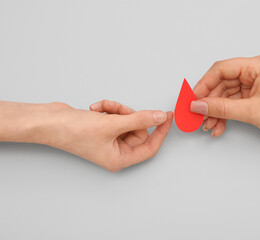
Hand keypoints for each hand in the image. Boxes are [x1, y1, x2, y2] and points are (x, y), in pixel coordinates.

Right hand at [0, 100, 172, 170]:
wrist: (49, 121)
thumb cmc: (73, 131)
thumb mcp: (112, 124)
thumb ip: (139, 120)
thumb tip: (160, 117)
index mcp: (119, 159)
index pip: (150, 147)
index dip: (161, 132)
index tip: (168, 117)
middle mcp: (116, 151)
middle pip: (138, 130)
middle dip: (129, 115)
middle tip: (119, 111)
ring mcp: (110, 139)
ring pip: (127, 120)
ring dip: (117, 110)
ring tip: (102, 109)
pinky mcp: (104, 128)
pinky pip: (116, 116)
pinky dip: (109, 109)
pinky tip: (96, 108)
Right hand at [190, 55, 259, 138]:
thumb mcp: (251, 111)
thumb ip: (221, 108)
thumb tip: (198, 105)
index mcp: (257, 65)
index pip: (222, 69)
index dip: (204, 84)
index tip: (193, 99)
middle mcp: (255, 70)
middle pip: (221, 82)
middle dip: (209, 102)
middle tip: (197, 115)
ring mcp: (254, 82)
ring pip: (225, 94)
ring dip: (216, 111)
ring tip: (208, 125)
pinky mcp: (254, 93)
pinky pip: (233, 101)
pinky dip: (225, 113)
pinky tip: (219, 125)